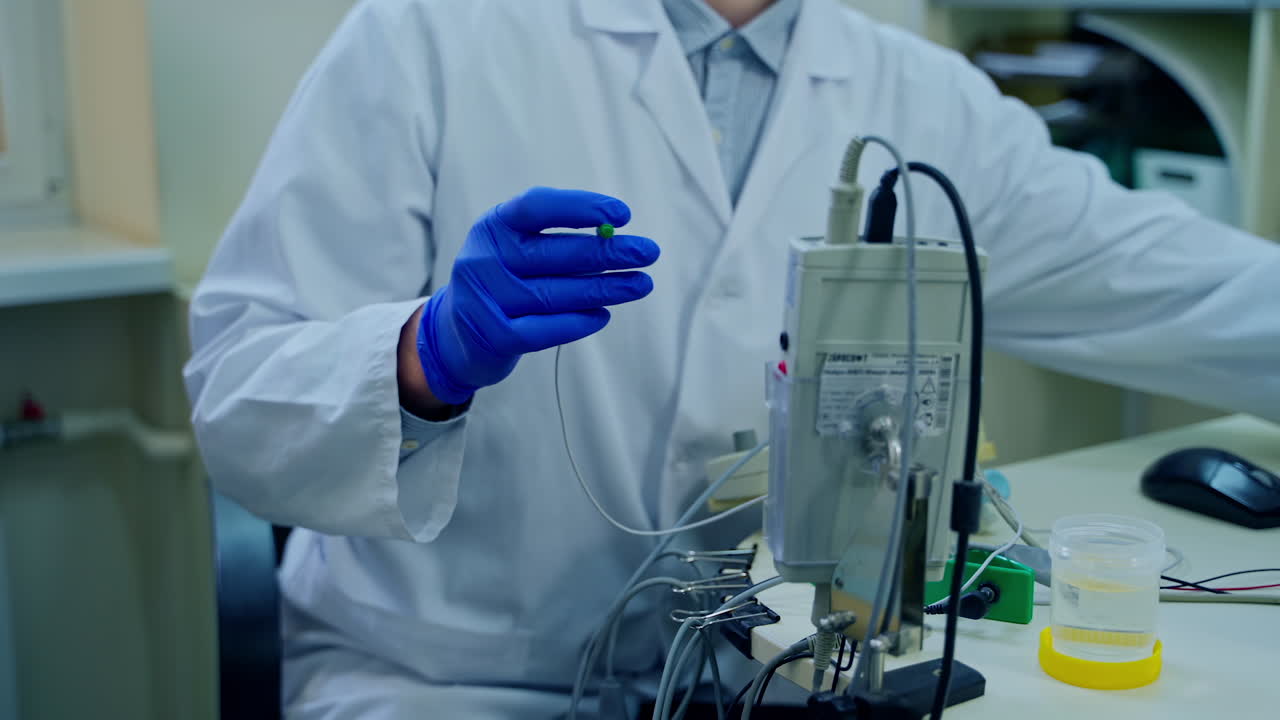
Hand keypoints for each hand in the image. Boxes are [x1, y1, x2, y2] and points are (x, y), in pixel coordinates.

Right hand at [416, 187, 659, 404]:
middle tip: (648, 253)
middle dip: (608, 253)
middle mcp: (484, 259)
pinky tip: (604, 315)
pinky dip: (578, 322)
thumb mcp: (515, 246)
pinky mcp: (495, 336)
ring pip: (556, 293)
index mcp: (493, 226)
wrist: (456, 333)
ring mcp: (486, 299)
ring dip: (605, 289)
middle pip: (555, 253)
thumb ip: (554, 237)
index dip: (581, 208)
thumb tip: (616, 234)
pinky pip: (546, 329)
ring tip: (641, 284)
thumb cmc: (503, 279)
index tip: (623, 215)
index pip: (536, 207)